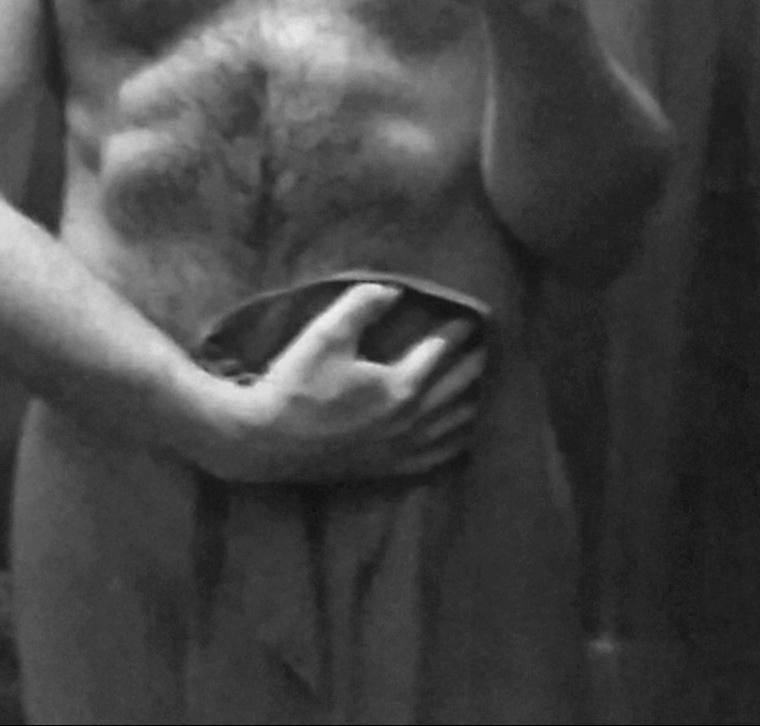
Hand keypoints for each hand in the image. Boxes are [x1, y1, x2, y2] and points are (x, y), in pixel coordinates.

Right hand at [199, 282, 485, 484]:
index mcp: (400, 388)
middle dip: (478, 361)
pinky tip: (465, 431)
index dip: (459, 329)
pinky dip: (459, 440)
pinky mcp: (390, 469)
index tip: (474, 312)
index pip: (441, 351)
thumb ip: (362, 306)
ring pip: (456, 425)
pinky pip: (439, 456)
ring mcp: (402, 450)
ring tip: (488, 379)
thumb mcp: (325, 334)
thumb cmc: (295, 384)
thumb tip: (395, 289)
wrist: (264, 442)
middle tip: (494, 339)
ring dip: (475, 399)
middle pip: (459, 388)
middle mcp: (411, 422)